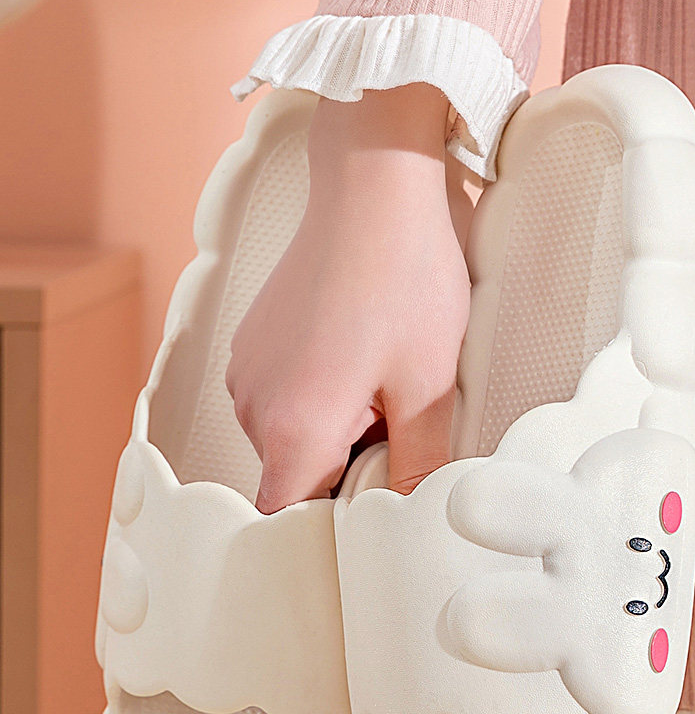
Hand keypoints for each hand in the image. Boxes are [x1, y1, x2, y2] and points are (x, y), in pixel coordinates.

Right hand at [226, 84, 470, 513]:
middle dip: (345, 468)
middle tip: (400, 427)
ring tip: (382, 380)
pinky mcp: (252, 341)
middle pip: (293, 476)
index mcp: (294, 428)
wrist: (373, 183)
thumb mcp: (429, 385)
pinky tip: (358, 351)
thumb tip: (413, 520)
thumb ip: (417, 466)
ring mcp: (246, 370)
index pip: (287, 518)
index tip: (367, 518)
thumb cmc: (406, 279)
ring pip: (289, 436)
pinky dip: (316, 394)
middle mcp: (253, 405)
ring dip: (333, 429)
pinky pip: (280, 396)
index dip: (324, 529)